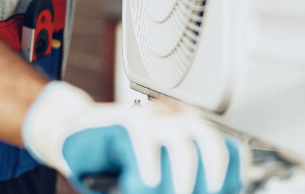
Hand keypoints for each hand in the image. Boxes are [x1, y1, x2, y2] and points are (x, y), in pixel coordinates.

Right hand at [23, 82, 241, 193]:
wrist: (74, 138)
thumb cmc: (114, 162)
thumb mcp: (152, 180)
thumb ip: (175, 185)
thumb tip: (202, 189)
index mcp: (188, 133)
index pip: (225, 150)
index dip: (230, 175)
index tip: (224, 190)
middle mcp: (174, 120)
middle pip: (210, 144)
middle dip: (211, 177)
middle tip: (200, 193)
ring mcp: (150, 118)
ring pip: (180, 142)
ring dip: (181, 176)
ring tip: (169, 192)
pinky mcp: (124, 119)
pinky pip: (143, 140)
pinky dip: (147, 165)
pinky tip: (145, 181)